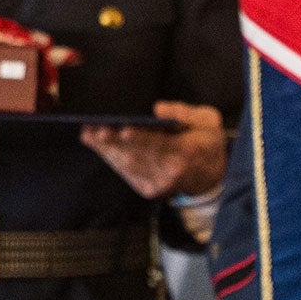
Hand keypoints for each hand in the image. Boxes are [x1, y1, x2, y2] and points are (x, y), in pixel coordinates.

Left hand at [82, 101, 226, 199]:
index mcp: (187, 152)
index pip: (160, 144)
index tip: (124, 130)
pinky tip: (98, 145)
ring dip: (106, 150)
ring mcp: (158, 184)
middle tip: (93, 129)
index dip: (140, 138)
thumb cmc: (206, 141)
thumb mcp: (208, 120)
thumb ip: (185, 112)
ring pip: (127, 166)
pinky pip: (125, 173)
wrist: (210, 175)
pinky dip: (111, 158)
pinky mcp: (148, 190)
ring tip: (89, 134)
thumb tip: (158, 109)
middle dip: (113, 142)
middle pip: (137, 156)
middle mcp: (171, 172)